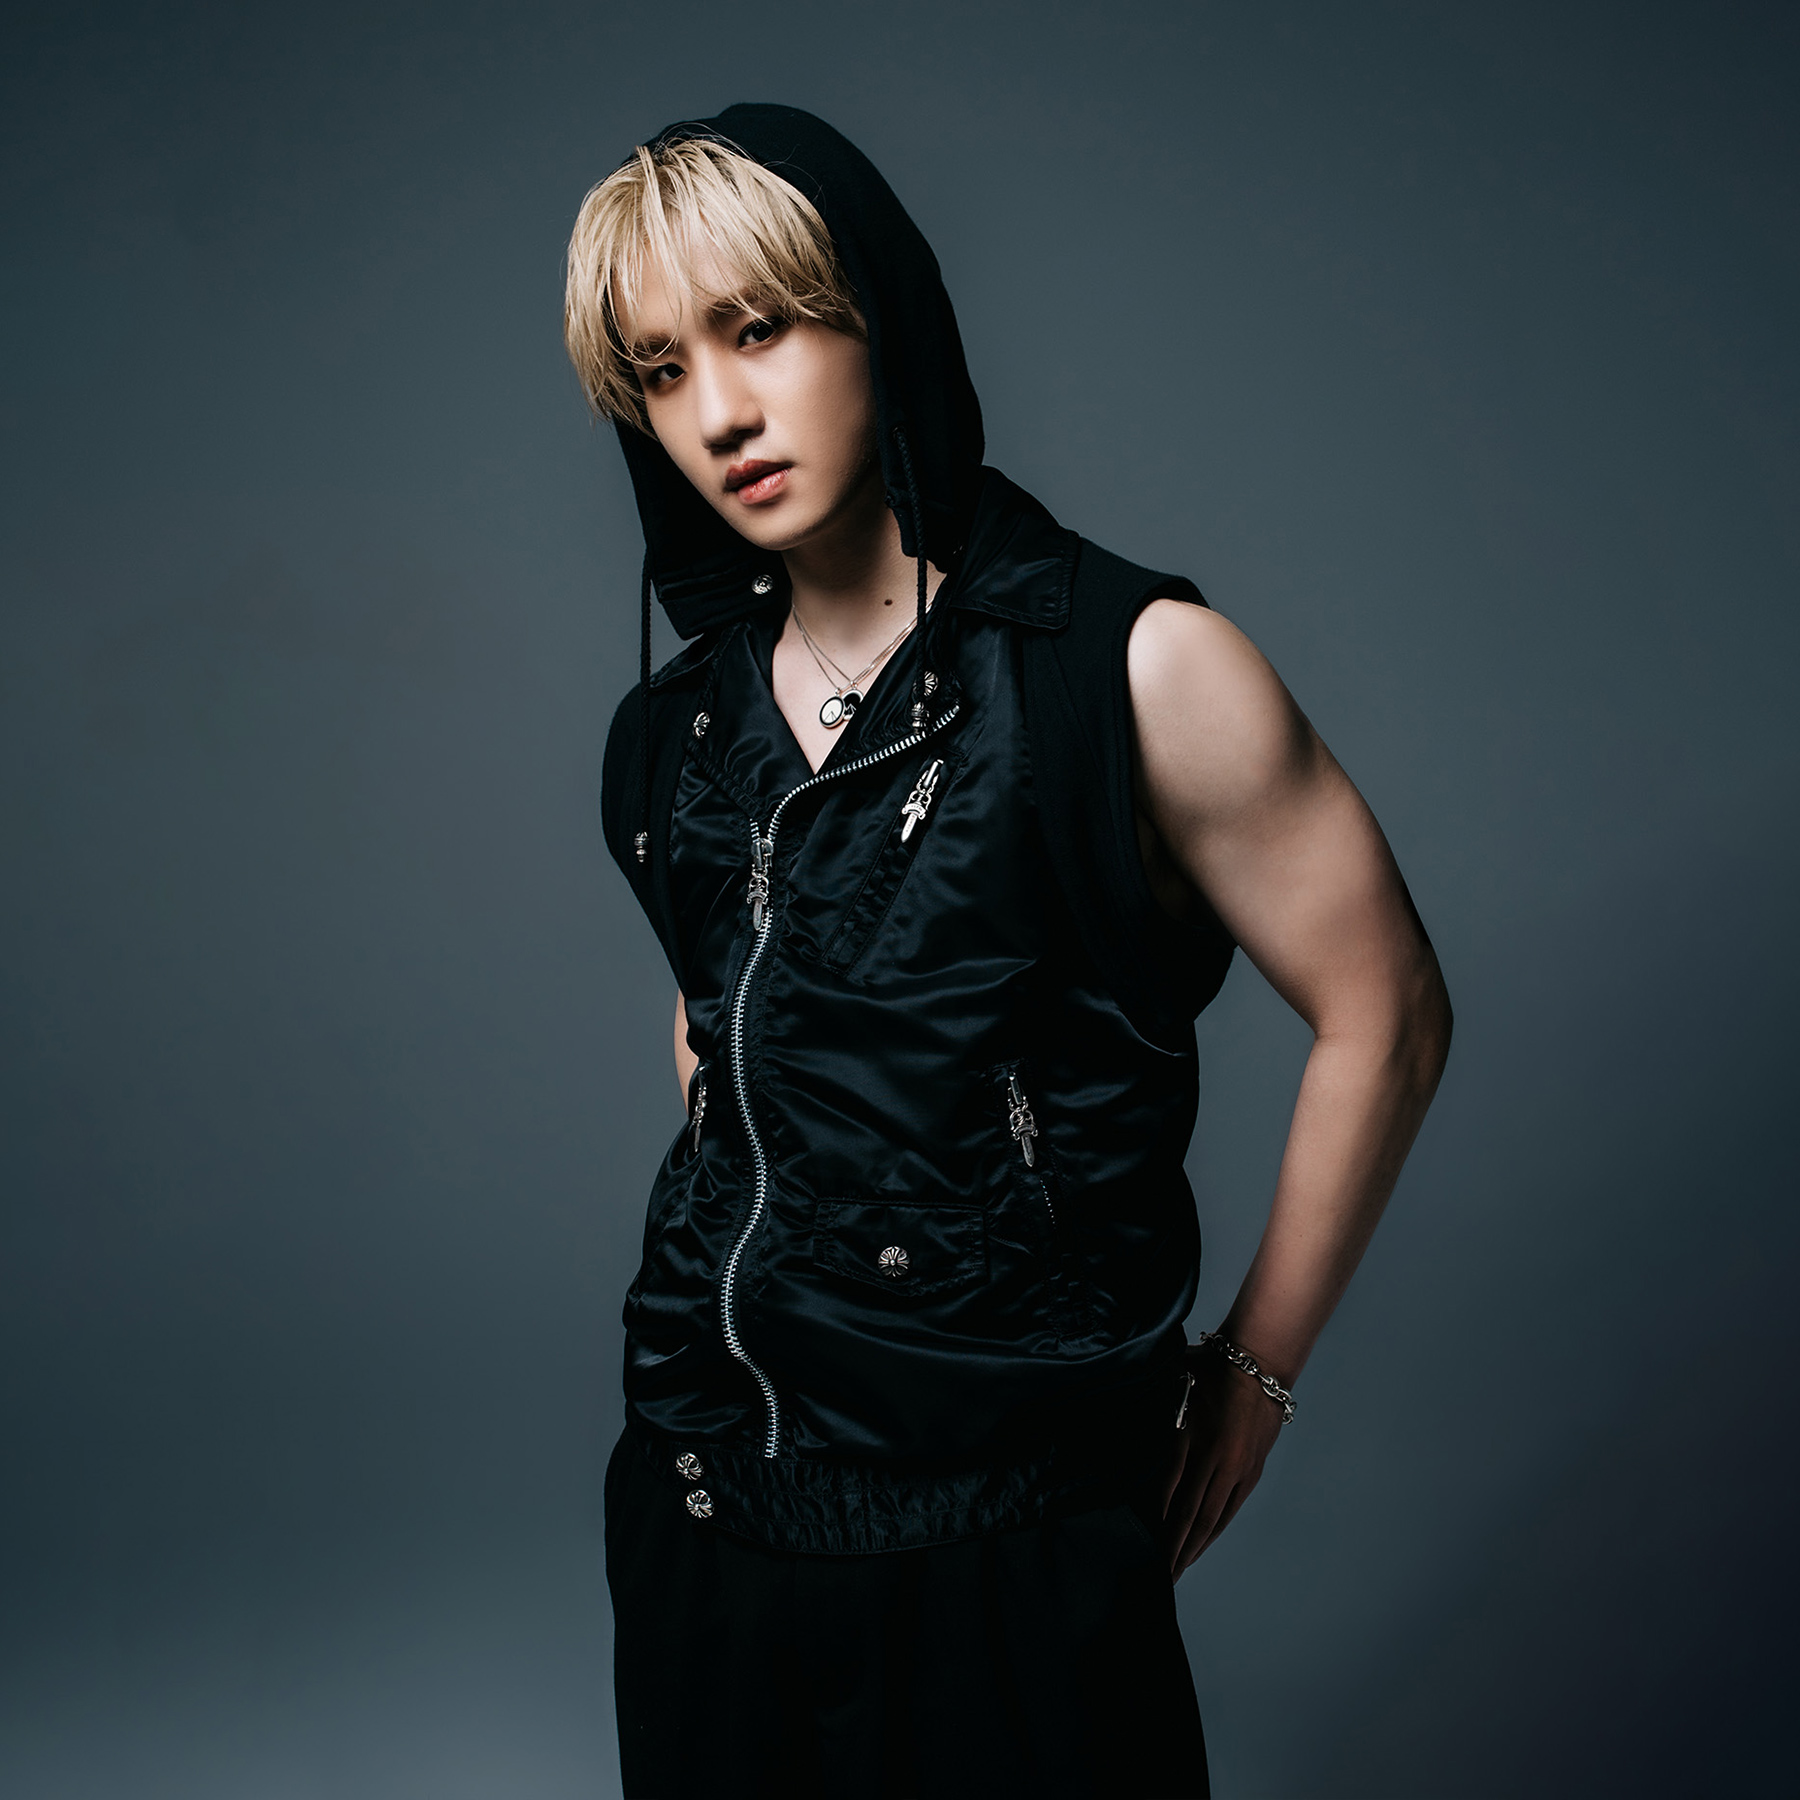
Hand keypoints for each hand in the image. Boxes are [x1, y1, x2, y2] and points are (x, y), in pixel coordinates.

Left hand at [1157, 1352, 1284, 1577]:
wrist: (1258, 1362)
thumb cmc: (1209, 1366)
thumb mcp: (1173, 1382)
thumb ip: (1153, 1410)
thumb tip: (1124, 1430)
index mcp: (1192, 1436)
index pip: (1169, 1488)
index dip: (1156, 1518)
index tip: (1142, 1542)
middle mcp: (1216, 1458)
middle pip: (1190, 1512)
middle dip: (1172, 1546)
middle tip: (1157, 1575)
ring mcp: (1237, 1467)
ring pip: (1212, 1516)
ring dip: (1193, 1545)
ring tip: (1178, 1569)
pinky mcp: (1252, 1470)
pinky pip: (1230, 1508)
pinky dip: (1215, 1530)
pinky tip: (1202, 1544)